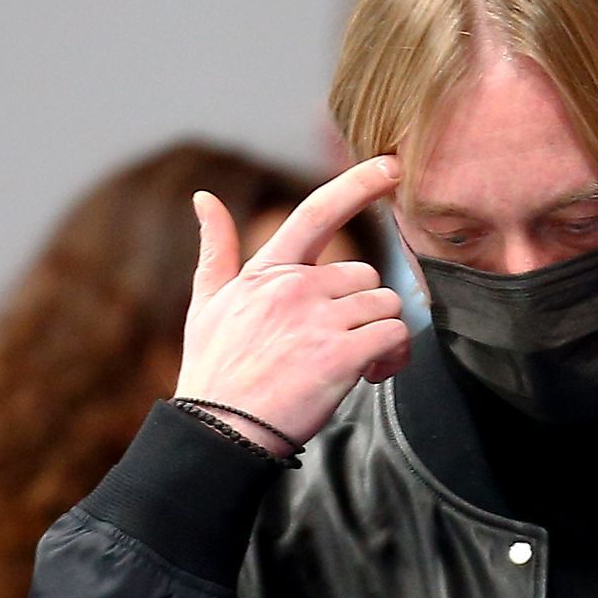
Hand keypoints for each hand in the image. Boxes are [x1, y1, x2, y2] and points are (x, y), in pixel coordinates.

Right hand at [175, 155, 408, 453]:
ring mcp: (318, 320)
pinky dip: (393, 357)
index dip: (359, 183)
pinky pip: (395, 336)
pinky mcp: (341, 355)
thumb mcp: (205, 304)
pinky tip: (370, 376)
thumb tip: (203, 197)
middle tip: (341, 346)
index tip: (391, 165)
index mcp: (267, 272)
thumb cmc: (214, 371)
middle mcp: (295, 288)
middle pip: (366, 276)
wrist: (219, 432)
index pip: (317, 212)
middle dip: (362, 310)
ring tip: (354, 365)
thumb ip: (216, 249)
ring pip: (386, 306)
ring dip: (380, 335)